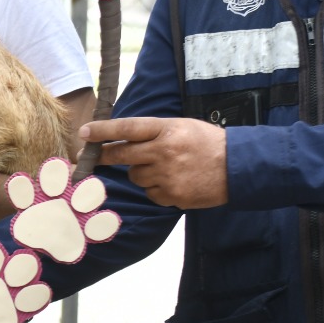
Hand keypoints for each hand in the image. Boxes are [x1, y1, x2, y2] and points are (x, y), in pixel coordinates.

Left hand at [82, 116, 227, 208]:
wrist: (238, 167)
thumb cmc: (208, 142)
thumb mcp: (182, 126)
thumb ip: (154, 132)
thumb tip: (122, 139)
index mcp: (167, 129)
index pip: (127, 128)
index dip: (103, 131)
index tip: (84, 132)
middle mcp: (164, 151)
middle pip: (122, 155)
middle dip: (103, 156)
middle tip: (89, 157)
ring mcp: (168, 175)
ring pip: (135, 176)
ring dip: (141, 172)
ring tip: (164, 167)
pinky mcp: (173, 196)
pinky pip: (151, 193)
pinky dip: (156, 189)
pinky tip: (174, 182)